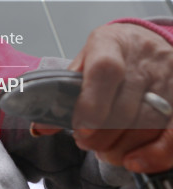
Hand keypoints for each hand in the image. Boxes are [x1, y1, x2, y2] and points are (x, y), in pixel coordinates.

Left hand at [33, 23, 172, 172]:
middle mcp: (143, 60)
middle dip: (101, 134)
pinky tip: (134, 160)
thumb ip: (64, 89)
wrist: (145, 40)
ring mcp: (167, 80)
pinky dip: (154, 153)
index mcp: (111, 43)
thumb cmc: (110, 53)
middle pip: (125, 106)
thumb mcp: (84, 59)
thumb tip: (41, 127)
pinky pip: (172, 134)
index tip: (80, 128)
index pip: (105, 71)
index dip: (92, 103)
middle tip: (86, 142)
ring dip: (122, 146)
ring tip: (104, 151)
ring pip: (148, 124)